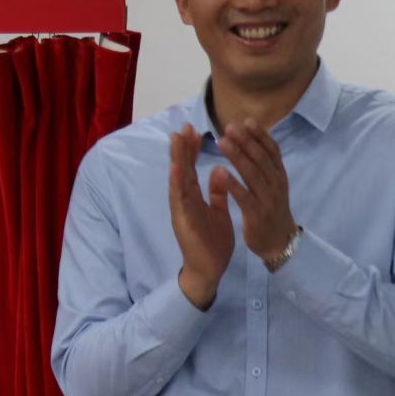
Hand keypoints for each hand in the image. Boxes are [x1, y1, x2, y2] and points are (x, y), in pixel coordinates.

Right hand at [168, 123, 232, 309]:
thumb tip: (219, 170)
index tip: (194, 130)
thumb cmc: (212, 242)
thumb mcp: (217, 212)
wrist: (209, 269)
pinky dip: (178, 182)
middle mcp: (183, 201)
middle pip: (181, 170)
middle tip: (183, 126)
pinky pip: (180, 199)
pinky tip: (178, 167)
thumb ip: (216, 192)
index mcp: (192, 198)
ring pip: (177, 180)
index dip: (191, 150)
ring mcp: (181, 210)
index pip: (191, 169)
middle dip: (181, 148)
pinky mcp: (183, 220)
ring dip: (176, 159)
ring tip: (176, 139)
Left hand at [215, 120, 300, 265]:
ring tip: (222, 141)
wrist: (279, 242)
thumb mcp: (272, 186)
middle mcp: (276, 184)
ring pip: (252, 173)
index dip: (260, 135)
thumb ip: (264, 167)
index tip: (246, 120)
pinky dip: (233, 183)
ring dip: (237, 156)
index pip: (272, 151)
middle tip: (229, 126)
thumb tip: (254, 143)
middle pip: (261, 158)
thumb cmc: (271, 211)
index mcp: (279, 176)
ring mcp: (267, 199)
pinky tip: (221, 172)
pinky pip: (244, 196)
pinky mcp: (256, 214)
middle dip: (246, 141)